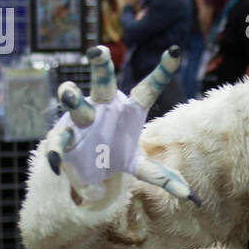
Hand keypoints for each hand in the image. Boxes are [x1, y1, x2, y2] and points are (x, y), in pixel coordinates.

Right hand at [43, 44, 199, 205]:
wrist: (84, 166)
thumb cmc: (114, 153)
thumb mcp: (138, 165)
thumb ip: (162, 177)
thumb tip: (191, 197)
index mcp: (127, 110)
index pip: (146, 89)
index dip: (161, 71)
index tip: (175, 51)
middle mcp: (103, 107)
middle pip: (102, 82)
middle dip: (100, 65)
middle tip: (98, 52)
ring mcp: (80, 119)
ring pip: (74, 100)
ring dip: (71, 96)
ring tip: (70, 94)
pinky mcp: (63, 137)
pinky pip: (58, 142)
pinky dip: (56, 152)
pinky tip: (56, 164)